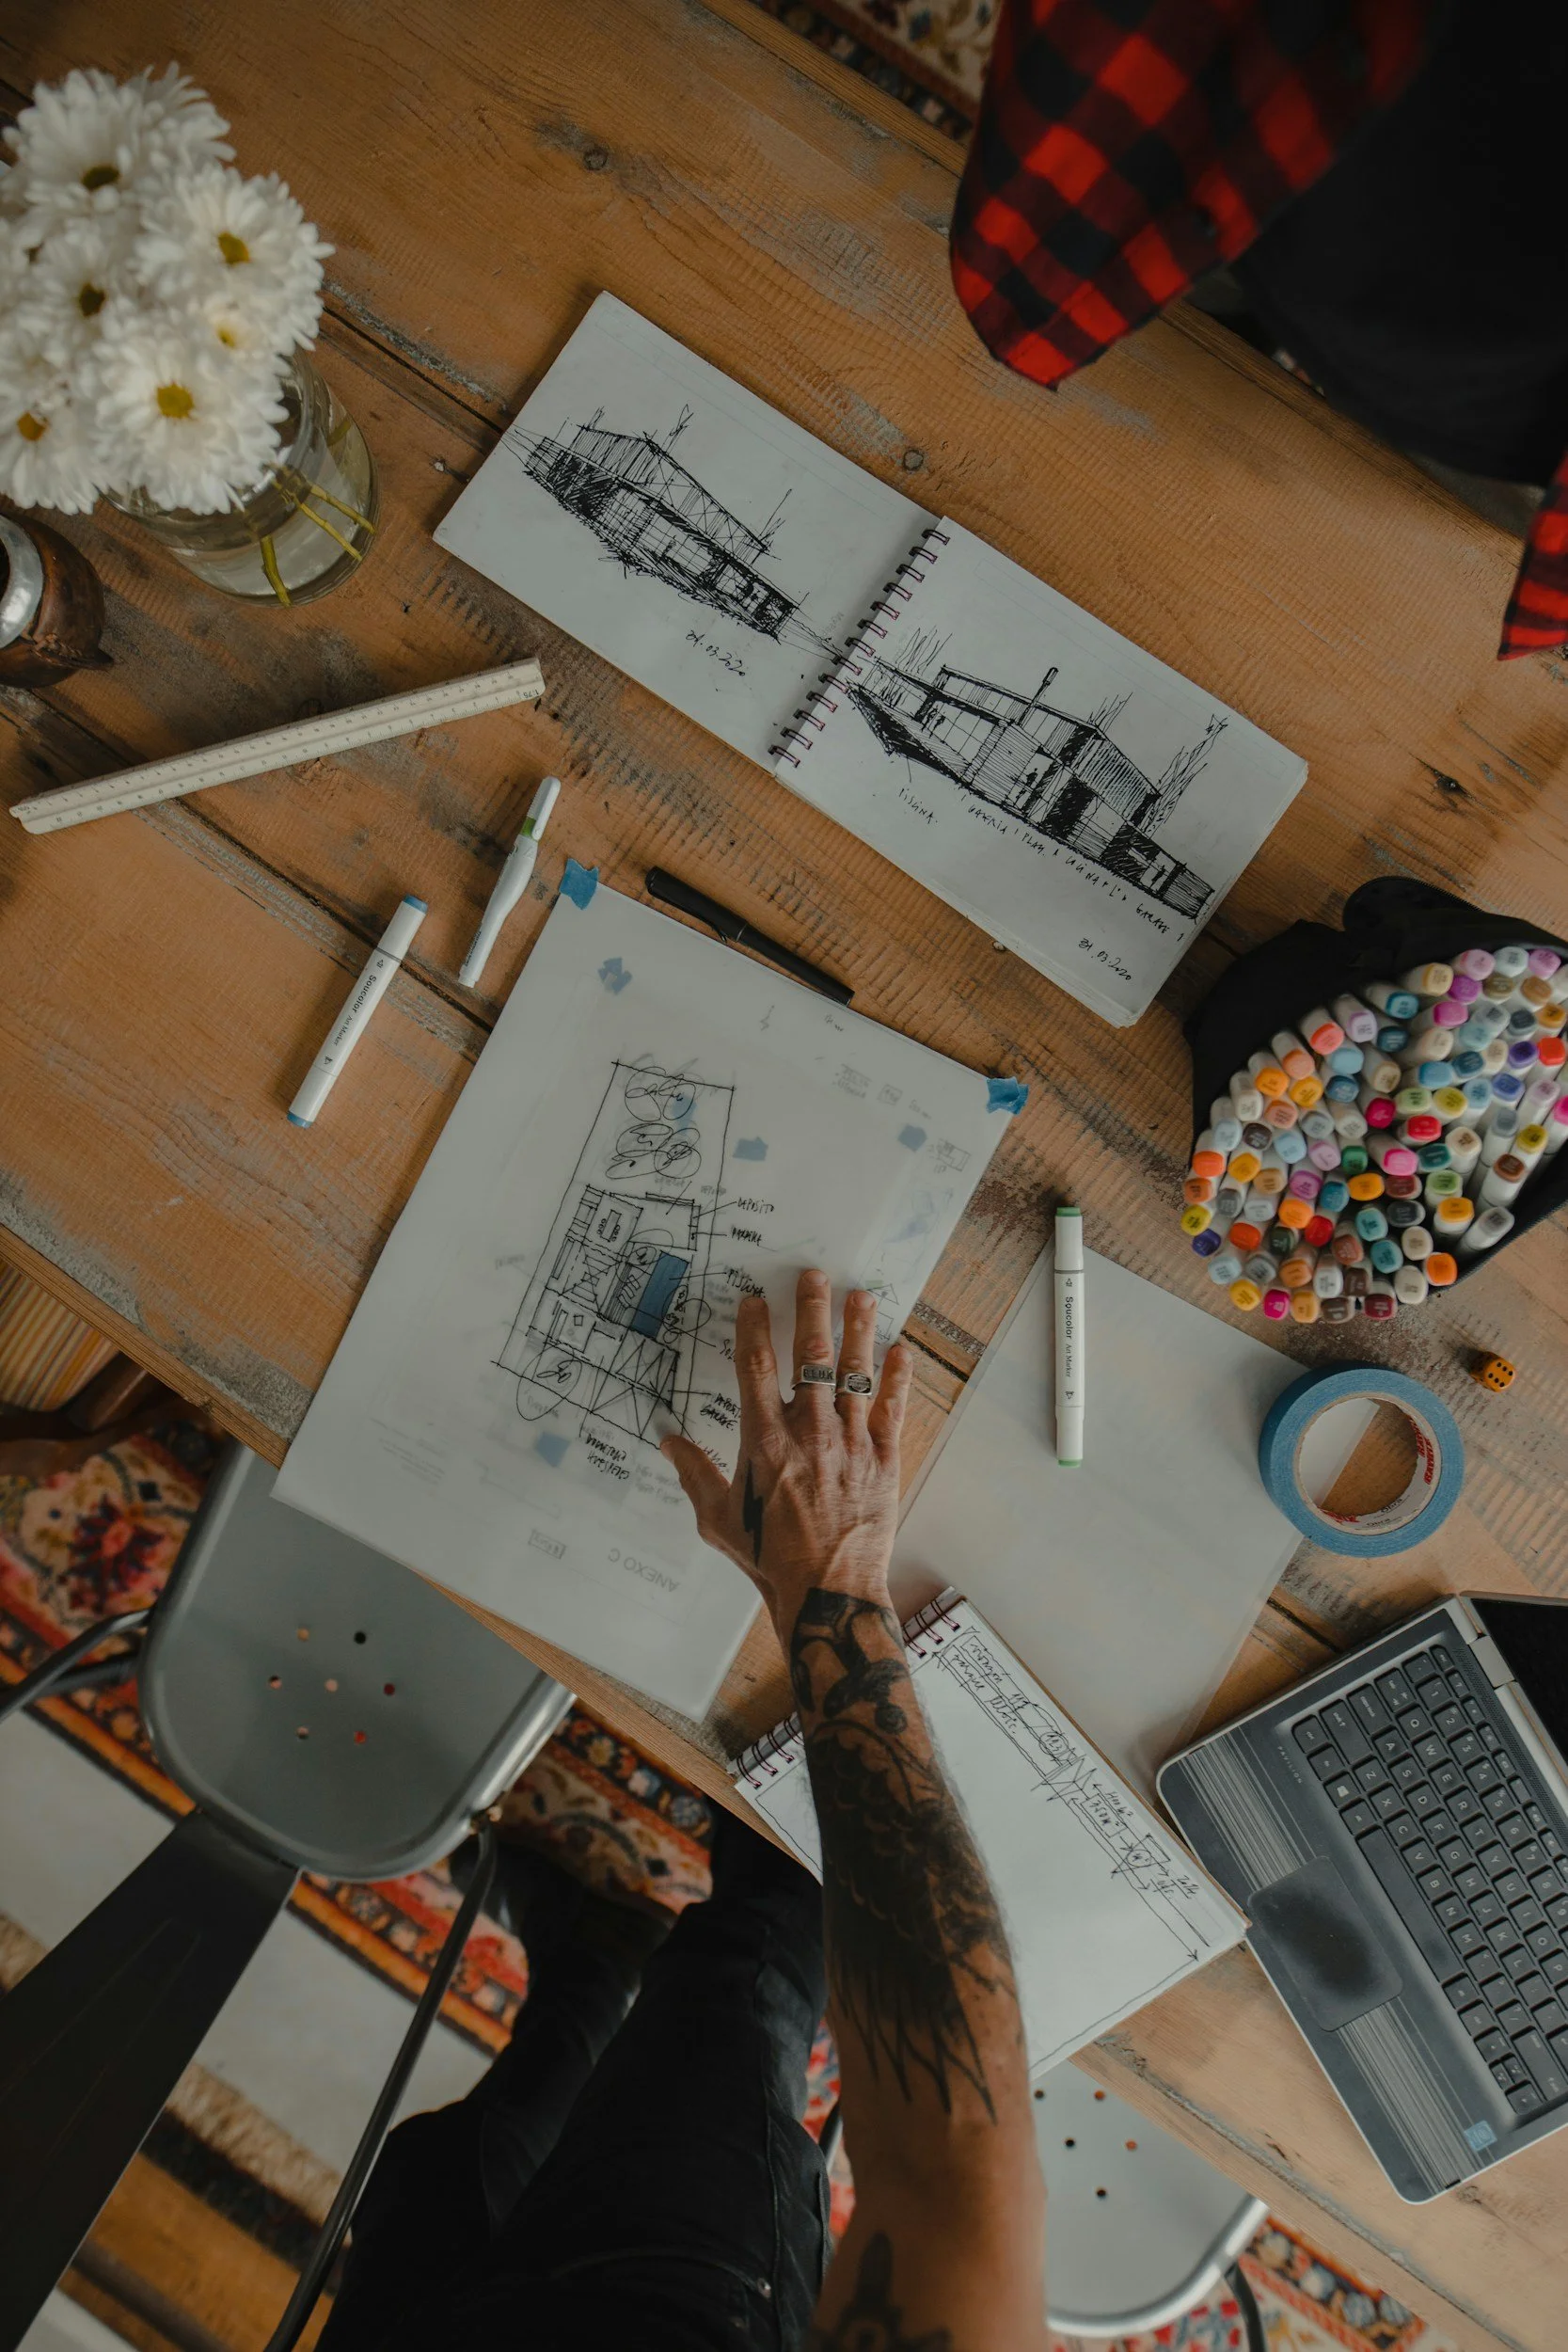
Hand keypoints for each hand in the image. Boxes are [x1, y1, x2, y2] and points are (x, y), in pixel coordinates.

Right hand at [662, 1269, 912, 1645]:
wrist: (828, 1593)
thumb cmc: (770, 1559)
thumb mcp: (717, 1520)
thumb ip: (694, 1474)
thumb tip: (668, 1441)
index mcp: (765, 1442)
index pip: (757, 1368)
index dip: (755, 1328)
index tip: (755, 1299)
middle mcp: (810, 1432)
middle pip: (812, 1357)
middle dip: (812, 1311)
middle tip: (816, 1276)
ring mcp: (851, 1444)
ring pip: (857, 1375)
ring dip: (858, 1331)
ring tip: (861, 1296)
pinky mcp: (884, 1461)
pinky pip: (893, 1411)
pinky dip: (897, 1380)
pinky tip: (901, 1351)